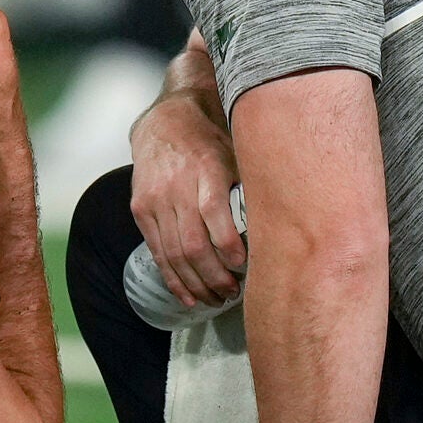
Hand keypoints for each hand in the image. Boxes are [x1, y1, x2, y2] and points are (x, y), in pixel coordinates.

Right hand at [129, 98, 246, 306]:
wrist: (164, 123)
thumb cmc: (208, 140)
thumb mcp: (235, 151)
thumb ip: (250, 185)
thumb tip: (281, 220)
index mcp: (206, 169)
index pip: (214, 214)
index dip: (228, 245)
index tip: (244, 264)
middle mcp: (176, 187)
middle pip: (192, 244)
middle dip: (214, 276)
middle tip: (233, 292)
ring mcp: (155, 201)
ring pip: (174, 254)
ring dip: (196, 283)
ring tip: (215, 299)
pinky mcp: (142, 211)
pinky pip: (157, 252)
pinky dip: (173, 279)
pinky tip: (188, 296)